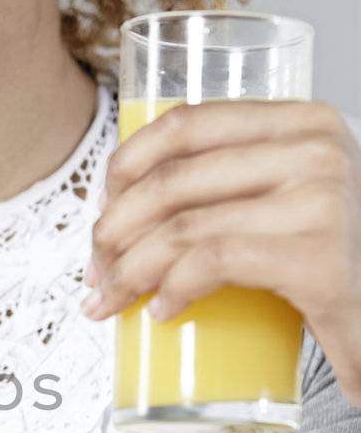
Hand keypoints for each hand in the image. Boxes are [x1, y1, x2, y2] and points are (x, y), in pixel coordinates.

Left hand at [81, 99, 360, 405]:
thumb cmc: (340, 260)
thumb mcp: (296, 195)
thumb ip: (240, 178)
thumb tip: (131, 197)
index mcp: (304, 122)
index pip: (186, 124)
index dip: (125, 165)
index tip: (101, 207)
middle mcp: (315, 149)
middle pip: (173, 180)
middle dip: (114, 231)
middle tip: (96, 272)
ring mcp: (319, 200)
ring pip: (183, 226)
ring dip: (128, 269)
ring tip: (111, 298)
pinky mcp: (317, 259)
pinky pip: (212, 262)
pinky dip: (172, 288)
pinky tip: (161, 310)